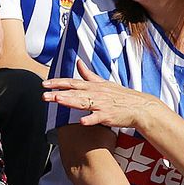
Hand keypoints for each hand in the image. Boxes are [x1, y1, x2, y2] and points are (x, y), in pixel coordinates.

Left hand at [43, 60, 162, 129]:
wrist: (140, 107)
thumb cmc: (121, 96)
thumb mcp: (104, 82)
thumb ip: (88, 74)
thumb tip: (78, 63)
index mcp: (93, 86)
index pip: (72, 83)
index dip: (58, 83)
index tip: (44, 84)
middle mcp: (96, 94)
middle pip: (74, 93)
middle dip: (58, 93)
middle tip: (43, 95)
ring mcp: (102, 104)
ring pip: (84, 102)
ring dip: (71, 101)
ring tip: (58, 100)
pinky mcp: (109, 116)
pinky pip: (98, 117)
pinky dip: (91, 119)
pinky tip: (82, 122)